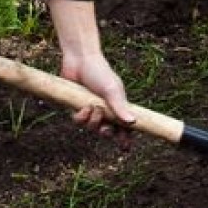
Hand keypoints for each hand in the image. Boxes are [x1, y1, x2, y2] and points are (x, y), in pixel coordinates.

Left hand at [47, 0, 135, 133]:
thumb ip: (120, 107)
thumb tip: (132, 122)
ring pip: (91, 127)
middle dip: (106, 132)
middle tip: (105, 129)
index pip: (124, 125)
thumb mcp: (112, 90)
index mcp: (117, 105)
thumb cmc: (100, 72)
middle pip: (107, 130)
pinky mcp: (75, 107)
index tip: (126, 148)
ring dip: (93, 121)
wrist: (79, 60)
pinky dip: (81, 117)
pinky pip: (78, 121)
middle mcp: (104, 108)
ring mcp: (90, 108)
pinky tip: (83, 108)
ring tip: (93, 107)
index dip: (125, 137)